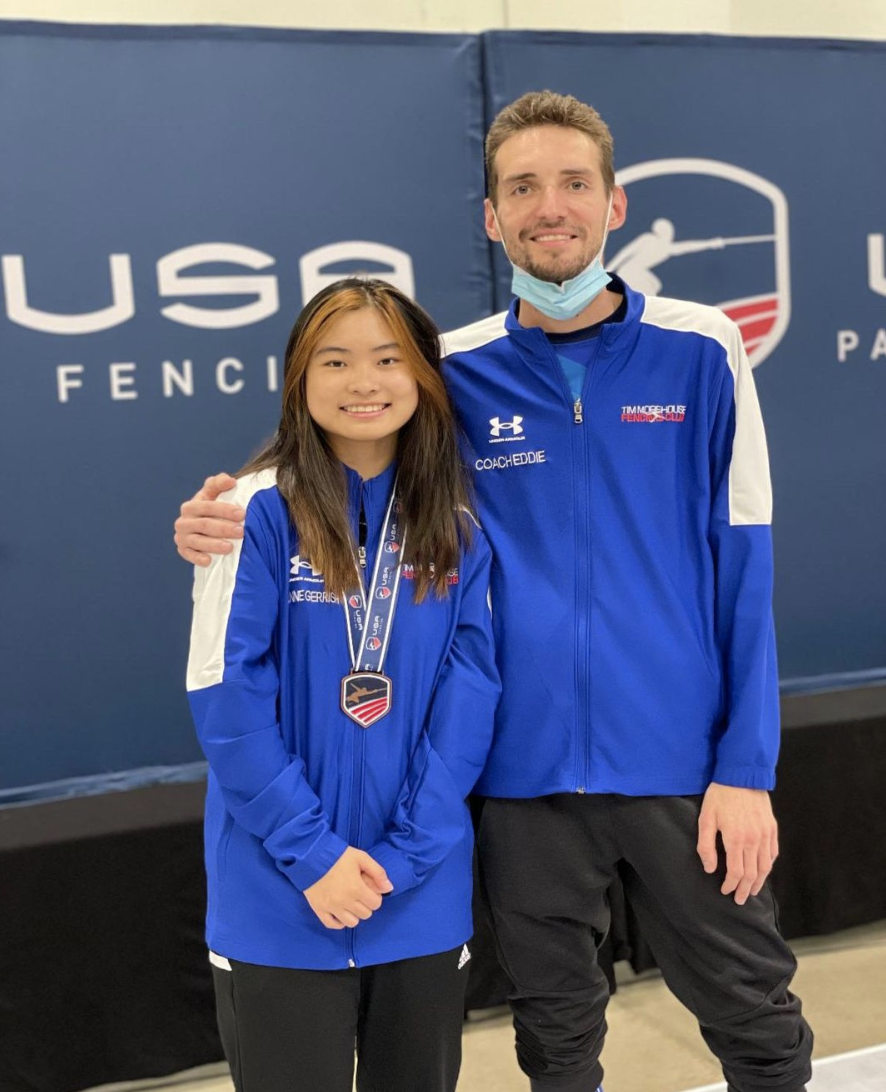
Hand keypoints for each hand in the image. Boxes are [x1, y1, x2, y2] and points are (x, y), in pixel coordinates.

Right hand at [174, 474, 244, 565]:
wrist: (205, 529)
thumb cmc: (213, 509)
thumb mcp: (215, 494)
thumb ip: (220, 483)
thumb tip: (230, 481)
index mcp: (191, 506)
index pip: (207, 506)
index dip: (224, 509)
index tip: (242, 513)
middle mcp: (184, 521)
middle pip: (204, 525)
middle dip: (223, 528)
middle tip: (241, 531)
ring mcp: (182, 537)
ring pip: (198, 541)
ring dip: (214, 545)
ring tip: (230, 547)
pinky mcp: (183, 550)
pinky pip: (189, 555)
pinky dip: (198, 558)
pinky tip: (209, 561)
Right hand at [303, 848, 392, 929]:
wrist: (311, 855)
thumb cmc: (338, 855)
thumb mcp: (361, 857)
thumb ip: (378, 872)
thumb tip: (389, 888)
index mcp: (356, 888)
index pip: (376, 904)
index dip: (375, 896)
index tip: (369, 889)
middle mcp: (345, 901)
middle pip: (365, 914)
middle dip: (366, 905)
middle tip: (360, 894)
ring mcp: (331, 907)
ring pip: (351, 922)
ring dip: (354, 914)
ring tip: (350, 902)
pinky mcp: (319, 909)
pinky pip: (332, 925)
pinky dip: (339, 921)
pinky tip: (340, 911)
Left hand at [697, 783, 778, 904]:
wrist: (741, 775)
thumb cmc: (720, 796)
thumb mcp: (706, 819)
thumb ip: (706, 846)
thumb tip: (710, 869)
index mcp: (736, 839)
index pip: (736, 872)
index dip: (731, 885)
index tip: (725, 891)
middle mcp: (754, 840)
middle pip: (752, 873)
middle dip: (745, 889)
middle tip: (740, 900)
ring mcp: (765, 834)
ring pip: (765, 866)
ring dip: (759, 882)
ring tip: (752, 891)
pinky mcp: (772, 828)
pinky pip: (773, 853)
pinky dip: (768, 866)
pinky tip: (763, 871)